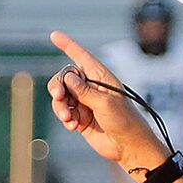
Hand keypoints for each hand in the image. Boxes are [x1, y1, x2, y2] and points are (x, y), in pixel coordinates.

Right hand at [46, 34, 167, 172]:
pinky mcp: (80, 116)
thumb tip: (68, 78)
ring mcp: (84, 102)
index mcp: (101, 76)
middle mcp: (91, 86)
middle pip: (64, 78)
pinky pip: (63, 112)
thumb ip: (85, 91)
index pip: (81, 56)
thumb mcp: (105, 104)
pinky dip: (65, 119)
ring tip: (69, 120)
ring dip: (60, 108)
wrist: (128, 147)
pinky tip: (74, 127)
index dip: (68, 45)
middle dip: (58, 87)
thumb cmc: (125, 121)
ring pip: (61, 97)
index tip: (54, 35)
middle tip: (59, 97)